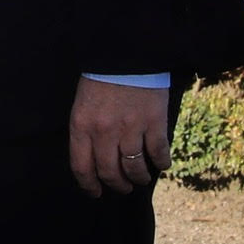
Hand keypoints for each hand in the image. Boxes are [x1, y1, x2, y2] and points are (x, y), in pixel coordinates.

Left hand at [68, 77, 170, 197]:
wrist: (126, 50)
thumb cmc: (101, 75)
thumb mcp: (82, 101)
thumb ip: (86, 128)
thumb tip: (93, 156)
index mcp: (81, 124)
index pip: (81, 166)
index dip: (89, 185)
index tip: (95, 192)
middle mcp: (104, 131)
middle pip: (109, 172)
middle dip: (116, 185)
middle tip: (122, 188)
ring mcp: (130, 128)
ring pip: (134, 168)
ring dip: (138, 178)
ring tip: (139, 179)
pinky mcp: (154, 122)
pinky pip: (158, 153)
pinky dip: (161, 163)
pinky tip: (161, 164)